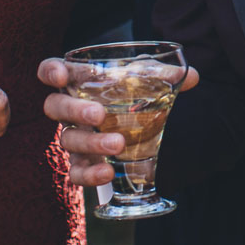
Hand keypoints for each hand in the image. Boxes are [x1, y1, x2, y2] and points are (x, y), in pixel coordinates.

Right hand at [37, 57, 200, 187]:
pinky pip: (76, 172)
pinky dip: (89, 174)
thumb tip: (194, 76)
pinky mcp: (82, 164)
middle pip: (55, 107)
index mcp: (78, 82)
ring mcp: (74, 137)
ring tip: (118, 144)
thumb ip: (165, 77)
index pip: (52, 71)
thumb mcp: (147, 82)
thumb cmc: (133, 96)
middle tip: (99, 116)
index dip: (51, 71)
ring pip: (68, 140)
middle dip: (74, 111)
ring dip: (91, 143)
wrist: (139, 129)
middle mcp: (70, 109)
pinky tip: (107, 172)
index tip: (62, 76)